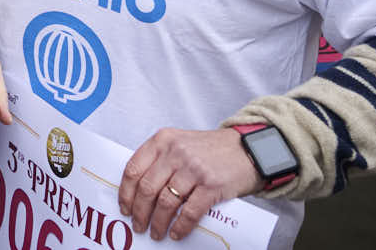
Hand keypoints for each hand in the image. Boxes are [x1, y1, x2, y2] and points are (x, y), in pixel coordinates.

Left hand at [119, 127, 258, 240]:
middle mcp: (175, 153)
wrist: (250, 150)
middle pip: (147, 188)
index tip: (124, 208)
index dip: (126, 193)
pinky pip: (189, 212)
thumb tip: (139, 191)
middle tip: (138, 225)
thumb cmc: (213, 150)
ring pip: (166, 202)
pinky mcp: (211, 185)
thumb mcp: (180, 143)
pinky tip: (177, 233)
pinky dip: (180, 226)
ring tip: (157, 233)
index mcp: (162, 140)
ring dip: (158, 223)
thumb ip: (161, 159)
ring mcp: (194, 169)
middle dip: (140, 212)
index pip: (133, 169)